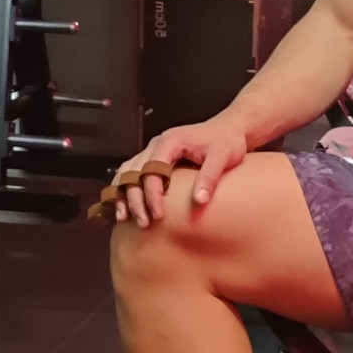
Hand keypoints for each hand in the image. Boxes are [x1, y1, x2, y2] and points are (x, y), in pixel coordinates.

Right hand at [110, 115, 248, 226]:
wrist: (228, 129)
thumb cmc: (226, 140)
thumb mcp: (222, 156)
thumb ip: (209, 176)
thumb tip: (199, 200)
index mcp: (170, 141)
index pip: (152, 170)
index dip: (153, 194)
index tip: (159, 215)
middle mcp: (156, 145)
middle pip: (133, 172)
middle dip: (135, 199)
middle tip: (144, 223)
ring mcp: (153, 152)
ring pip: (127, 172)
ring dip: (124, 195)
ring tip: (126, 218)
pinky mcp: (154, 160)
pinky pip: (131, 174)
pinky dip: (124, 190)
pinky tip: (124, 208)